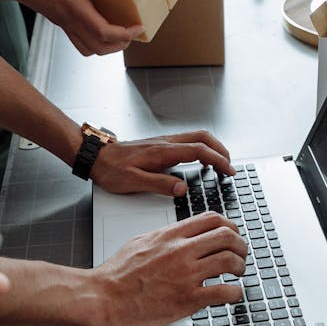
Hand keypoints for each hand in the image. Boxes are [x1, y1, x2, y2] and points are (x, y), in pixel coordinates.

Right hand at [1, 0, 143, 55]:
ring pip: (89, 48)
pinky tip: (100, 24)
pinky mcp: (60, 21)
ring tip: (120, 33)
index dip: (124, 34)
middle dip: (120, 44)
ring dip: (107, 46)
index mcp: (74, 9)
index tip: (138, 26)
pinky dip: (94, 40)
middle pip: (99, 48)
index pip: (104, 33)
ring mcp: (64, 24)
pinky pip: (80, 40)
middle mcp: (70, 21)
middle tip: (133, 32)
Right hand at [90, 212, 246, 325]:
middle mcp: (181, 251)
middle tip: (240, 256)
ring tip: (237, 274)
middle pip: (227, 237)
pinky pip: (223, 292)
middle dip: (241, 246)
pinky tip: (232, 295)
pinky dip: (235, 293)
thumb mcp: (140, 242)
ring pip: (230, 261)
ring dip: (240, 267)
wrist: (103, 297)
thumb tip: (180, 234)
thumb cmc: (116, 275)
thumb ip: (164, 236)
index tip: (232, 236)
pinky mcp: (187, 299)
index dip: (229, 227)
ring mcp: (186, 274)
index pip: (212, 219)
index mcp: (171, 235)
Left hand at [91, 131, 232, 196]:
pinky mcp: (160, 145)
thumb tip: (182, 188)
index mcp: (163, 151)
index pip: (199, 151)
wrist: (96, 156)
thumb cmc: (111, 169)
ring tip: (220, 164)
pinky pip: (187, 142)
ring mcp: (164, 142)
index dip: (218, 160)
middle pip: (203, 137)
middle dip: (221, 150)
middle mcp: (166, 143)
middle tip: (230, 166)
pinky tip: (200, 162)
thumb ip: (160, 184)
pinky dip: (201, 149)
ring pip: (196, 137)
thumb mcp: (133, 182)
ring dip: (212, 148)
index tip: (229, 170)